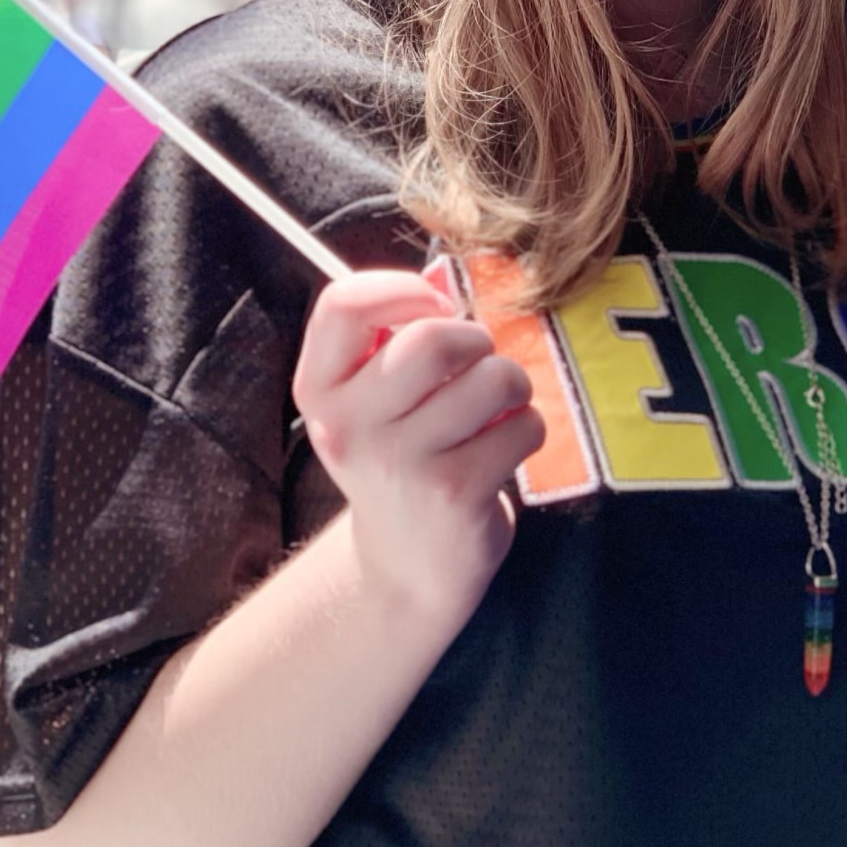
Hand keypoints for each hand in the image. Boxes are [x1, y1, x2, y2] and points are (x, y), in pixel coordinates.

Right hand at [291, 270, 544, 625]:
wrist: (406, 568)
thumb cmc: (399, 461)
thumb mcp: (370, 405)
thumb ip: (392, 340)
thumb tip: (446, 278)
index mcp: (320, 389)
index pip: (343, 304)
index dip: (402, 289)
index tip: (434, 305)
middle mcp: (349, 425)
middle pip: (432, 340)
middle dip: (476, 341)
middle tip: (479, 364)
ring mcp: (400, 463)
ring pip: (491, 379)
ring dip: (512, 385)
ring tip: (498, 408)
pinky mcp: (454, 492)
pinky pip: (522, 426)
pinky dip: (527, 429)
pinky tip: (504, 450)